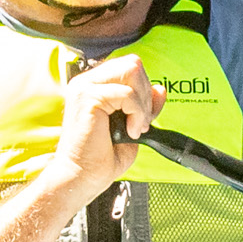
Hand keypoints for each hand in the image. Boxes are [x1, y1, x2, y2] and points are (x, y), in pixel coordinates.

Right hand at [48, 54, 164, 201]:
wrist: (82, 178)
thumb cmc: (101, 159)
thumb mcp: (132, 127)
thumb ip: (145, 106)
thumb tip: (161, 89)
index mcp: (95, 85)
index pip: (129, 67)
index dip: (144, 90)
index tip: (142, 117)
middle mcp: (87, 82)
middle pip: (133, 63)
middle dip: (146, 93)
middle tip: (140, 121)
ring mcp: (85, 87)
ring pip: (132, 71)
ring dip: (142, 102)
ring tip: (135, 127)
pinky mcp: (87, 97)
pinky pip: (127, 93)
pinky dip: (137, 113)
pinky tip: (130, 131)